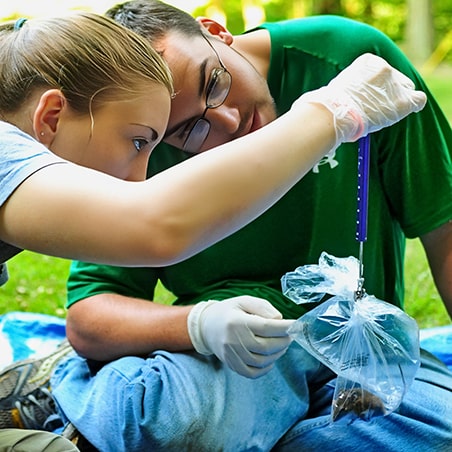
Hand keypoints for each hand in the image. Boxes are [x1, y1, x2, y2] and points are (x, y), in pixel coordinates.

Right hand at [187, 296, 294, 377]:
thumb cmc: (229, 311)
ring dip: (277, 354)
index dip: (285, 328)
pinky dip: (266, 368)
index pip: (266, 327)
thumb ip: (263, 307)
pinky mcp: (231, 365)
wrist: (206, 326)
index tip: (298, 325)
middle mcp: (233, 340)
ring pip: (261, 361)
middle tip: (291, 335)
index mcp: (237, 321)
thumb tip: (279, 320)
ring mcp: (231, 355)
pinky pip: (252, 373)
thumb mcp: (244, 301)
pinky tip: (271, 358)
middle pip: (266, 347)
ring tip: (282, 344)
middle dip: (284, 341)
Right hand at [293, 53, 426, 143]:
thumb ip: (345, 87)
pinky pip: (417, 100)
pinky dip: (412, 106)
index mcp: (367, 62)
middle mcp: (384, 68)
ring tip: (381, 115)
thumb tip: (329, 101)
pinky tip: (403, 112)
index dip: (375, 87)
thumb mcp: (334, 88)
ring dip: (396, 102)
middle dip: (388, 94)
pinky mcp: (402, 100)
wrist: (331, 116)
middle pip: (396, 80)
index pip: (381, 71)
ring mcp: (394, 83)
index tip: (365, 99)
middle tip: (374, 109)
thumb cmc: (324, 107)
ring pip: (406, 90)